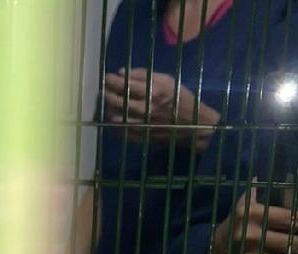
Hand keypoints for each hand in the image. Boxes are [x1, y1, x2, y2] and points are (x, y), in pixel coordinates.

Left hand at [104, 69, 219, 148]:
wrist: (194, 125)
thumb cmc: (181, 98)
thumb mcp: (167, 80)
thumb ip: (143, 75)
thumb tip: (121, 72)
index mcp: (153, 93)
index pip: (125, 85)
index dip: (112, 81)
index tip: (107, 77)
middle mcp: (145, 109)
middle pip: (117, 101)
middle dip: (107, 94)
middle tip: (103, 89)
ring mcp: (142, 125)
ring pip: (116, 117)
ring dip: (109, 109)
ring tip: (109, 103)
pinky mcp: (141, 137)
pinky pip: (121, 130)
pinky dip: (115, 123)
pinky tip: (116, 117)